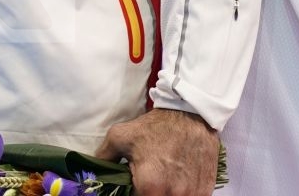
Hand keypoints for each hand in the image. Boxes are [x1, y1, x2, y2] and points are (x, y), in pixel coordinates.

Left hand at [99, 108, 218, 195]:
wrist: (192, 112)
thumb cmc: (156, 126)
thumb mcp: (120, 136)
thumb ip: (102, 158)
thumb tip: (92, 173)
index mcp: (149, 186)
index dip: (133, 195)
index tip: (134, 188)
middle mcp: (172, 193)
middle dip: (149, 194)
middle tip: (149, 184)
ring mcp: (192, 193)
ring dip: (167, 194)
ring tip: (165, 181)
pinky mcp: (206, 189)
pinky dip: (184, 194)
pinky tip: (180, 182)